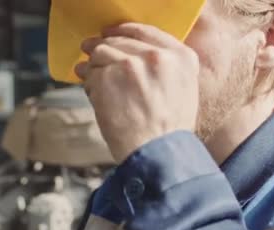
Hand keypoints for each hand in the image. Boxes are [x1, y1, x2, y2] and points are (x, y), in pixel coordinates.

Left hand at [75, 23, 199, 162]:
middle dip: (103, 48)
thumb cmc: (168, 132)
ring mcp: (131, 65)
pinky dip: (90, 85)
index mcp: (181, 57)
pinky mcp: (108, 77)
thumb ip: (165, 68)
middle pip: (120, 40)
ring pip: (101, 53)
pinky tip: (96, 97)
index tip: (111, 34)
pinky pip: (91, 73)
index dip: (124, 31)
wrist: (156, 154)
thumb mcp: (183, 92)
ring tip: (92, 80)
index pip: (146, 31)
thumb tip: (131, 56)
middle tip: (90, 54)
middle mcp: (157, 56)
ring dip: (94, 67)